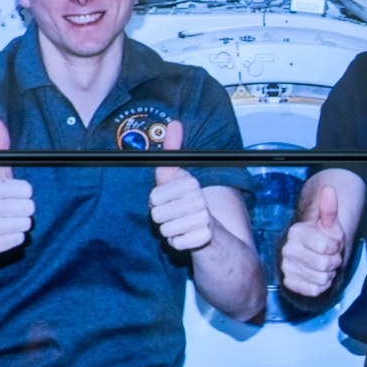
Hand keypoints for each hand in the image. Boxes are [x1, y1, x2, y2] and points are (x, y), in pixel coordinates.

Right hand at [0, 119, 34, 255]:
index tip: (10, 195)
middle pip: (30, 208)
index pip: (28, 190)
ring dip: (19, 224)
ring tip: (5, 221)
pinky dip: (14, 238)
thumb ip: (1, 149)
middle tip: (8, 210)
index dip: (22, 193)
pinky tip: (3, 233)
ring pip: (26, 224)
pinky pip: (20, 239)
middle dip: (22, 209)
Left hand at [149, 120, 214, 251]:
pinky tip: (187, 238)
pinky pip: (175, 243)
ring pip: (165, 230)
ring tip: (181, 226)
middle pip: (157, 215)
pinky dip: (177, 243)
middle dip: (161, 219)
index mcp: (190, 183)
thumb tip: (174, 123)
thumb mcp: (175, 177)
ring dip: (169, 232)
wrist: (213, 235)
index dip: (156, 203)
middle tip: (174, 216)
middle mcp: (199, 199)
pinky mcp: (205, 238)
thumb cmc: (186, 203)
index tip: (168, 201)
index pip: (153, 198)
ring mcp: (204, 219)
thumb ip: (171, 151)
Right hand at [280, 184, 348, 297]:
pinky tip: (318, 276)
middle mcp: (287, 250)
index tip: (332, 244)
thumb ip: (329, 208)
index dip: (335, 247)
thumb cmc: (325, 238)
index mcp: (296, 233)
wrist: (316, 254)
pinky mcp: (289, 283)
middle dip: (334, 262)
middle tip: (330, 256)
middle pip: (324, 265)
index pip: (326, 247)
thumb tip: (329, 189)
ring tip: (324, 266)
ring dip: (328, 274)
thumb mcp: (330, 224)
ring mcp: (286, 267)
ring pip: (320, 279)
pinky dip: (321, 285)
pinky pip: (314, 290)